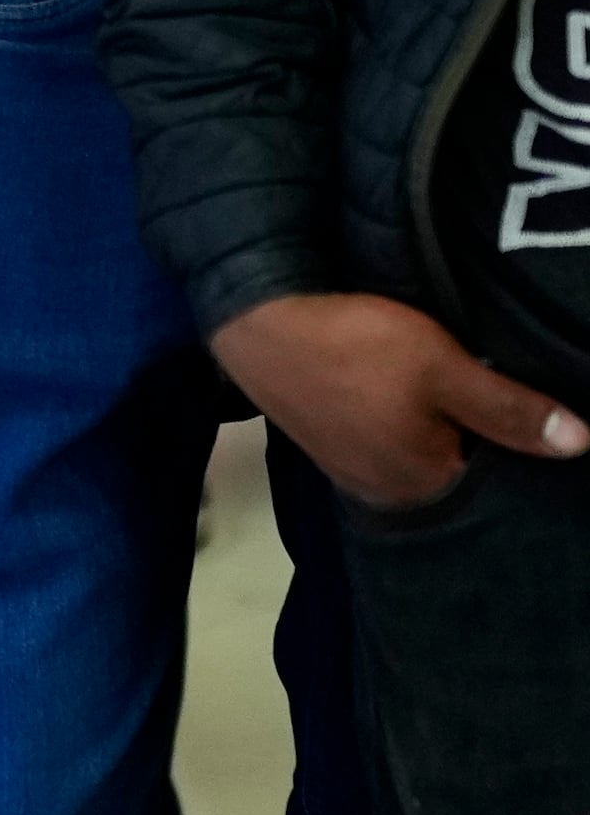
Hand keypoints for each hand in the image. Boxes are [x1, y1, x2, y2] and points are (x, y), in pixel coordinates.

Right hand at [215, 291, 588, 511]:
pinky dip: (403, 426)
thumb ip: (511, 411)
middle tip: (489, 388)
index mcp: (425, 482)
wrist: (257, 323)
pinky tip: (404, 397)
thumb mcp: (444, 369)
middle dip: (476, 438)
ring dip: (437, 430)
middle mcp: (388, 490)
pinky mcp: (328, 446)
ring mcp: (352, 471)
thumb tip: (581, 444)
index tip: (526, 405)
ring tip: (451, 390)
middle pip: (455, 469)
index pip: (497, 477)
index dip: (516, 441)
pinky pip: (386, 446)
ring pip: (419, 455)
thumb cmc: (357, 347)